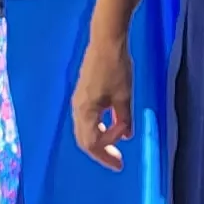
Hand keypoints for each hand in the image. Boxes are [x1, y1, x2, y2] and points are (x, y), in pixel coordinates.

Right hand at [72, 33, 133, 169]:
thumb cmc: (116, 69)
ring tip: (115, 147)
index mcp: (86, 111)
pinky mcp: (84, 92)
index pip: (90, 143)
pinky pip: (88, 118)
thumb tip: (126, 136)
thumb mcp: (124, 96)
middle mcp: (78, 108)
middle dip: (101, 151)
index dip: (105, 154)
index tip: (122, 156)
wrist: (106, 41)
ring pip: (85, 129)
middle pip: (85, 139)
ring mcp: (79, 100)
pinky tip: (112, 126)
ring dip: (100, 139)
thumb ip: (124, 118)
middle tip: (118, 162)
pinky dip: (98, 127)